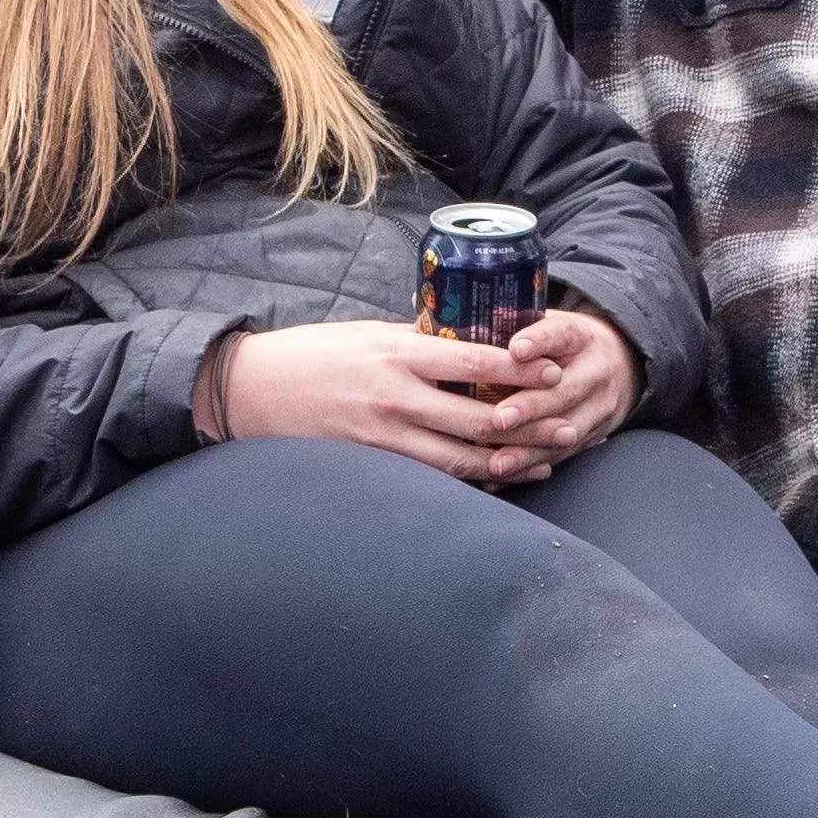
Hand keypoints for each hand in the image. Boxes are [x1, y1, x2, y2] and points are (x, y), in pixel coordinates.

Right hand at [203, 317, 609, 485]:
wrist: (248, 389)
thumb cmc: (313, 354)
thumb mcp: (371, 334)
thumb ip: (419, 344)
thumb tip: (471, 345)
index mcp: (400, 353)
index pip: (477, 362)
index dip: (523, 370)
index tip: (555, 370)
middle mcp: (396, 396)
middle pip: (480, 420)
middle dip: (531, 427)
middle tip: (569, 428)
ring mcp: (382, 436)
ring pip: (460, 460)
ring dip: (509, 464)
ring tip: (545, 464)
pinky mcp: (369, 465)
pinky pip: (429, 480)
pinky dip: (467, 482)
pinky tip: (494, 482)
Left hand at [496, 307, 641, 462]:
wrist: (621, 365)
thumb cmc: (564, 345)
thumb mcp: (551, 325)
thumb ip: (516, 326)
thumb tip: (460, 327)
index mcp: (579, 336)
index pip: (561, 334)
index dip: (539, 341)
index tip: (515, 349)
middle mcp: (595, 371)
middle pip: (565, 391)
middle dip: (531, 407)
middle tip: (500, 418)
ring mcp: (599, 407)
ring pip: (566, 431)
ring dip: (530, 449)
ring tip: (499, 462)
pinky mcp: (594, 435)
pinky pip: (562, 456)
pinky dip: (530, 467)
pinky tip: (501, 477)